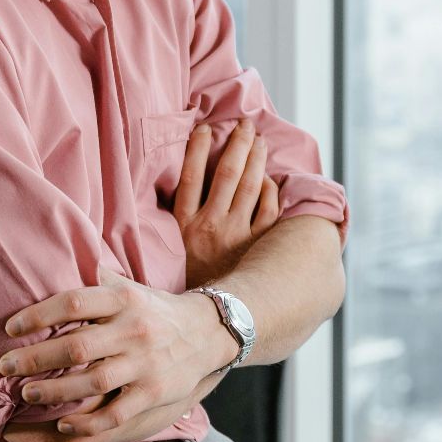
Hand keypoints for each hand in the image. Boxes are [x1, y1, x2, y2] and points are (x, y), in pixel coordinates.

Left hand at [0, 270, 230, 441]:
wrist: (208, 332)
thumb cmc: (154, 309)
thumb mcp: (129, 287)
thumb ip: (95, 278)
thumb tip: (55, 258)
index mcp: (124, 299)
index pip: (74, 303)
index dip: (38, 315)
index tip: (10, 328)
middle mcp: (134, 329)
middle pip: (77, 346)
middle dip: (35, 358)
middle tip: (5, 366)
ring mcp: (146, 364)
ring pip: (92, 382)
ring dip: (54, 390)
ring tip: (27, 392)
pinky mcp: (154, 393)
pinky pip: (116, 412)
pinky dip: (87, 420)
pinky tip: (63, 421)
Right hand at [168, 118, 280, 288]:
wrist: (209, 316)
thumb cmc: (188, 278)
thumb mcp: (171, 248)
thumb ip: (175, 218)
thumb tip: (175, 185)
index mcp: (185, 224)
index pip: (191, 175)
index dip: (198, 148)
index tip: (205, 128)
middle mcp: (210, 226)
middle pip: (227, 174)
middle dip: (238, 144)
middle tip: (245, 125)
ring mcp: (236, 235)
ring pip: (250, 186)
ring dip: (256, 159)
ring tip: (259, 140)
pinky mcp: (256, 247)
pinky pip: (268, 211)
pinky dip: (270, 191)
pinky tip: (268, 178)